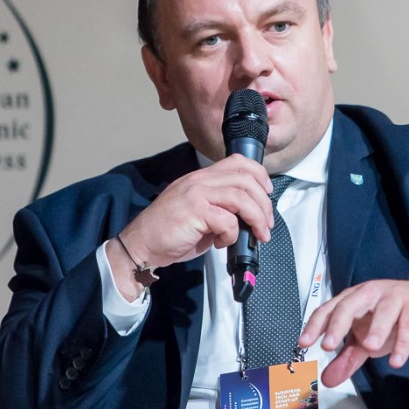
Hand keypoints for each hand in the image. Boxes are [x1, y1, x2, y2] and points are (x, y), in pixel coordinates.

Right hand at [108, 155, 273, 298]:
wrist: (141, 246)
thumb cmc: (170, 232)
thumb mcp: (199, 212)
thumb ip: (221, 208)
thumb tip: (249, 217)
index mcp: (201, 177)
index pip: (238, 162)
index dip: (259, 175)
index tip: (267, 193)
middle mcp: (199, 181)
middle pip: (245, 179)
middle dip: (264, 203)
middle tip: (267, 224)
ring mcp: (196, 194)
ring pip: (241, 198)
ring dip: (256, 218)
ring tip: (259, 234)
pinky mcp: (194, 211)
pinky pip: (227, 220)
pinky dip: (232, 234)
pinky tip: (223, 243)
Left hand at [297, 279, 408, 386]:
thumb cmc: (392, 318)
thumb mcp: (367, 339)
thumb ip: (347, 358)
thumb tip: (327, 379)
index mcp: (354, 299)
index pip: (330, 308)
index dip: (316, 325)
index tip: (304, 343)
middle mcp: (371, 294)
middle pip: (350, 304)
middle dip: (338, 324)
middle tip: (329, 345)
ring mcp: (394, 298)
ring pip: (383, 310)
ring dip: (376, 328)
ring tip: (370, 347)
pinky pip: (408, 324)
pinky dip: (403, 343)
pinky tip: (397, 360)